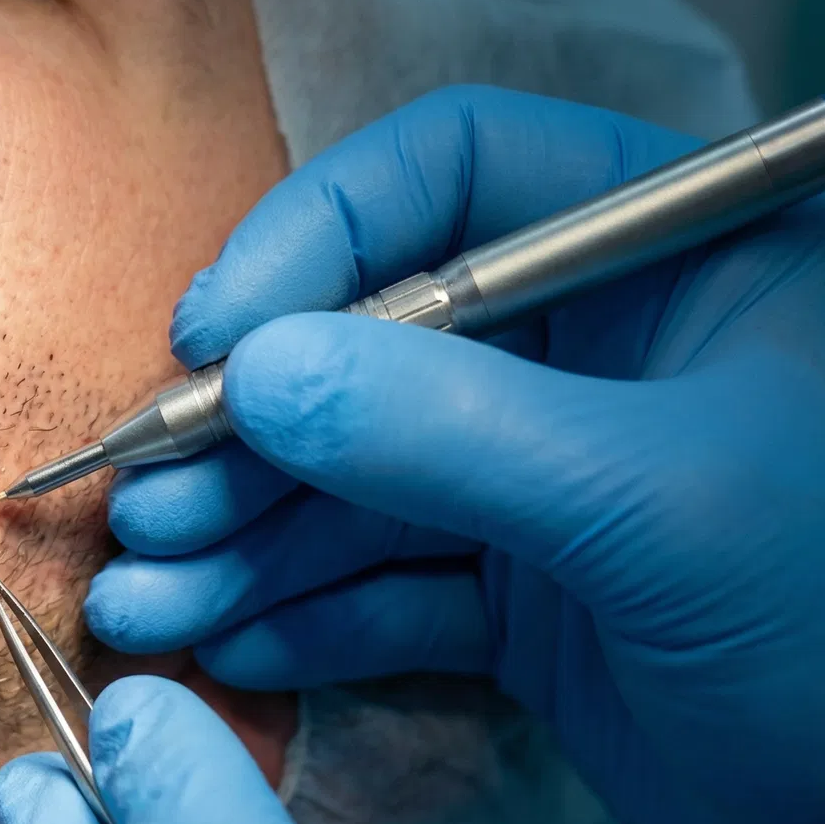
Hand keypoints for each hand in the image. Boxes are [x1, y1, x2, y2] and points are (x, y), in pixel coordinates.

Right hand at [86, 86, 824, 823]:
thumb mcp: (663, 511)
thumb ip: (451, 429)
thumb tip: (253, 370)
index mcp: (680, 257)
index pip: (458, 173)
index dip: (316, 236)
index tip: (210, 339)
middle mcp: (606, 353)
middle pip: (377, 343)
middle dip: (250, 433)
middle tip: (144, 505)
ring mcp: (563, 481)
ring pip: (367, 481)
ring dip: (249, 542)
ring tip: (147, 601)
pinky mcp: (539, 602)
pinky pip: (395, 587)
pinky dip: (309, 619)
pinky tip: (232, 650)